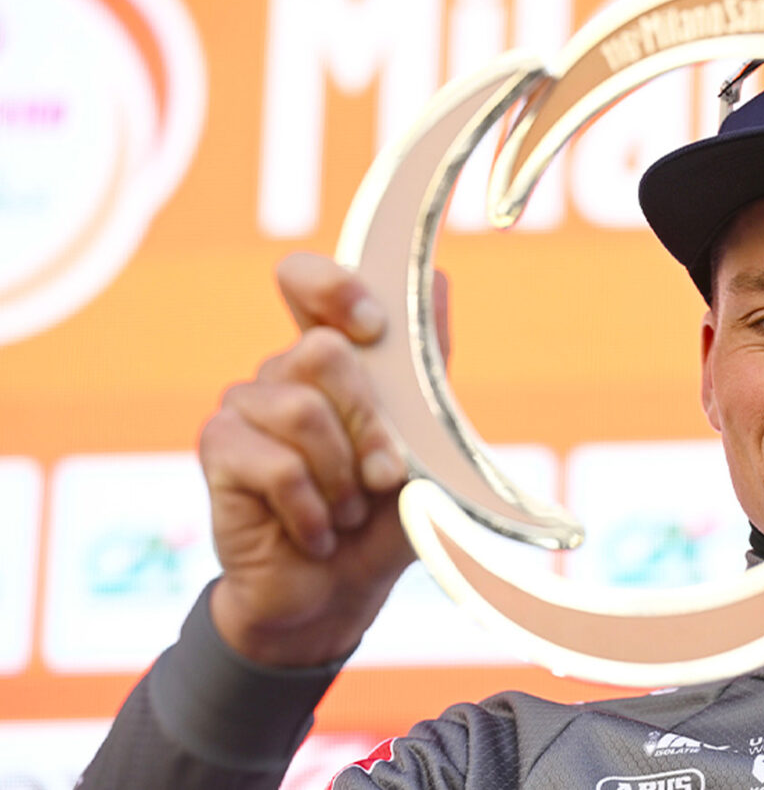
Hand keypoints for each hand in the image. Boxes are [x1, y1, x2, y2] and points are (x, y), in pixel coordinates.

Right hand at [201, 253, 448, 666]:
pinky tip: (317, 533)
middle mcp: (281, 372)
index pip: (305, 282)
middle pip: (322, 352)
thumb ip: (427, 366)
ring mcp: (243, 408)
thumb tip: (435, 280)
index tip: (373, 327)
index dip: (333, 288)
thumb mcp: (425, 442)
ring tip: (348, 510)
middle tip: (384, 476)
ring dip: (343, 476)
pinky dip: (313, 511)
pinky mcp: (218, 451)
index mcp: (331, 360)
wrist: (336, 594)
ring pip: (303, 411)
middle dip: (369, 423)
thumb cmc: (384, 514)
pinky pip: (278, 466)